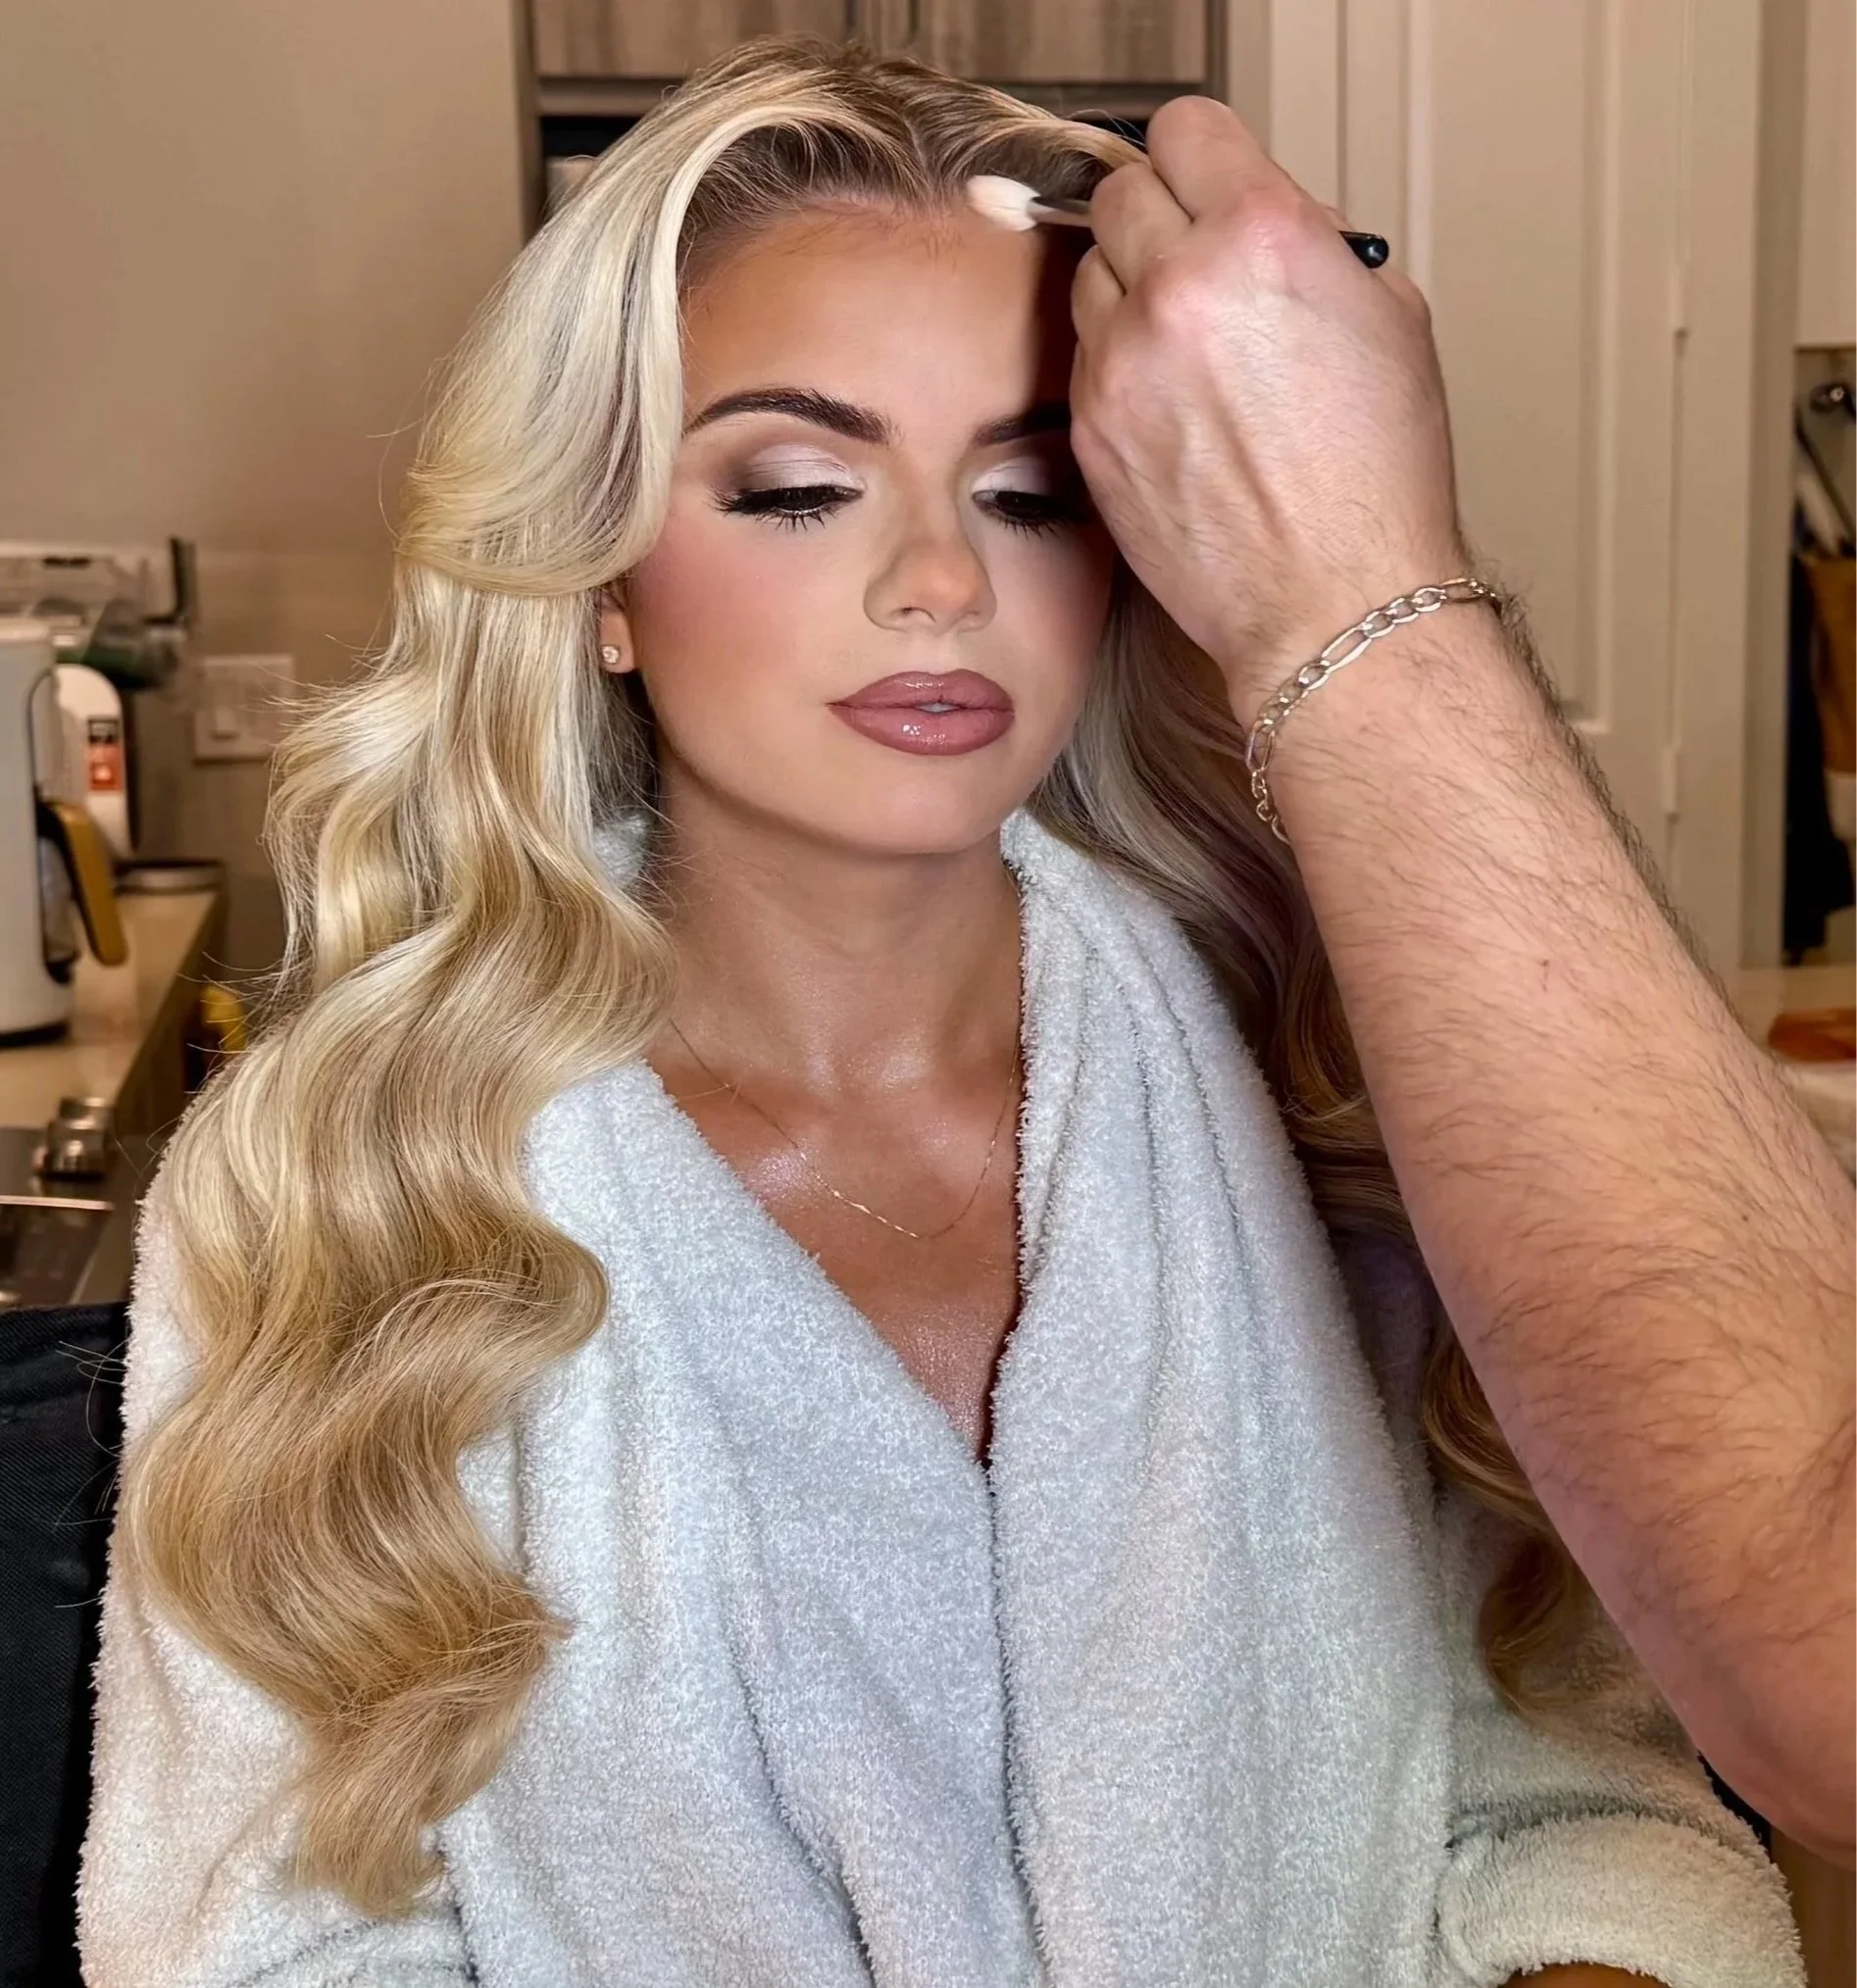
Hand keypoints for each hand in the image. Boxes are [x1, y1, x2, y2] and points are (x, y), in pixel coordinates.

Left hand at [1068, 95, 1471, 718]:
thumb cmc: (1374, 482)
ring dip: (1130, 292)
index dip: (1201, 156)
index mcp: (1260, 236)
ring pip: (1090, 276)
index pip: (1185, 130)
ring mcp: (1120, 362)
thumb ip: (1312, 247)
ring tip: (1186, 344)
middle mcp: (1177, 288)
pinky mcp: (1088, 429)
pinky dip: (1117, 367)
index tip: (1206, 178)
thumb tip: (1265, 224)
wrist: (1331, 601)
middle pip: (1122, 195)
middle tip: (1194, 260)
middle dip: (1159, 218)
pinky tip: (1170, 406)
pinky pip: (1084, 361)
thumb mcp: (1387, 319)